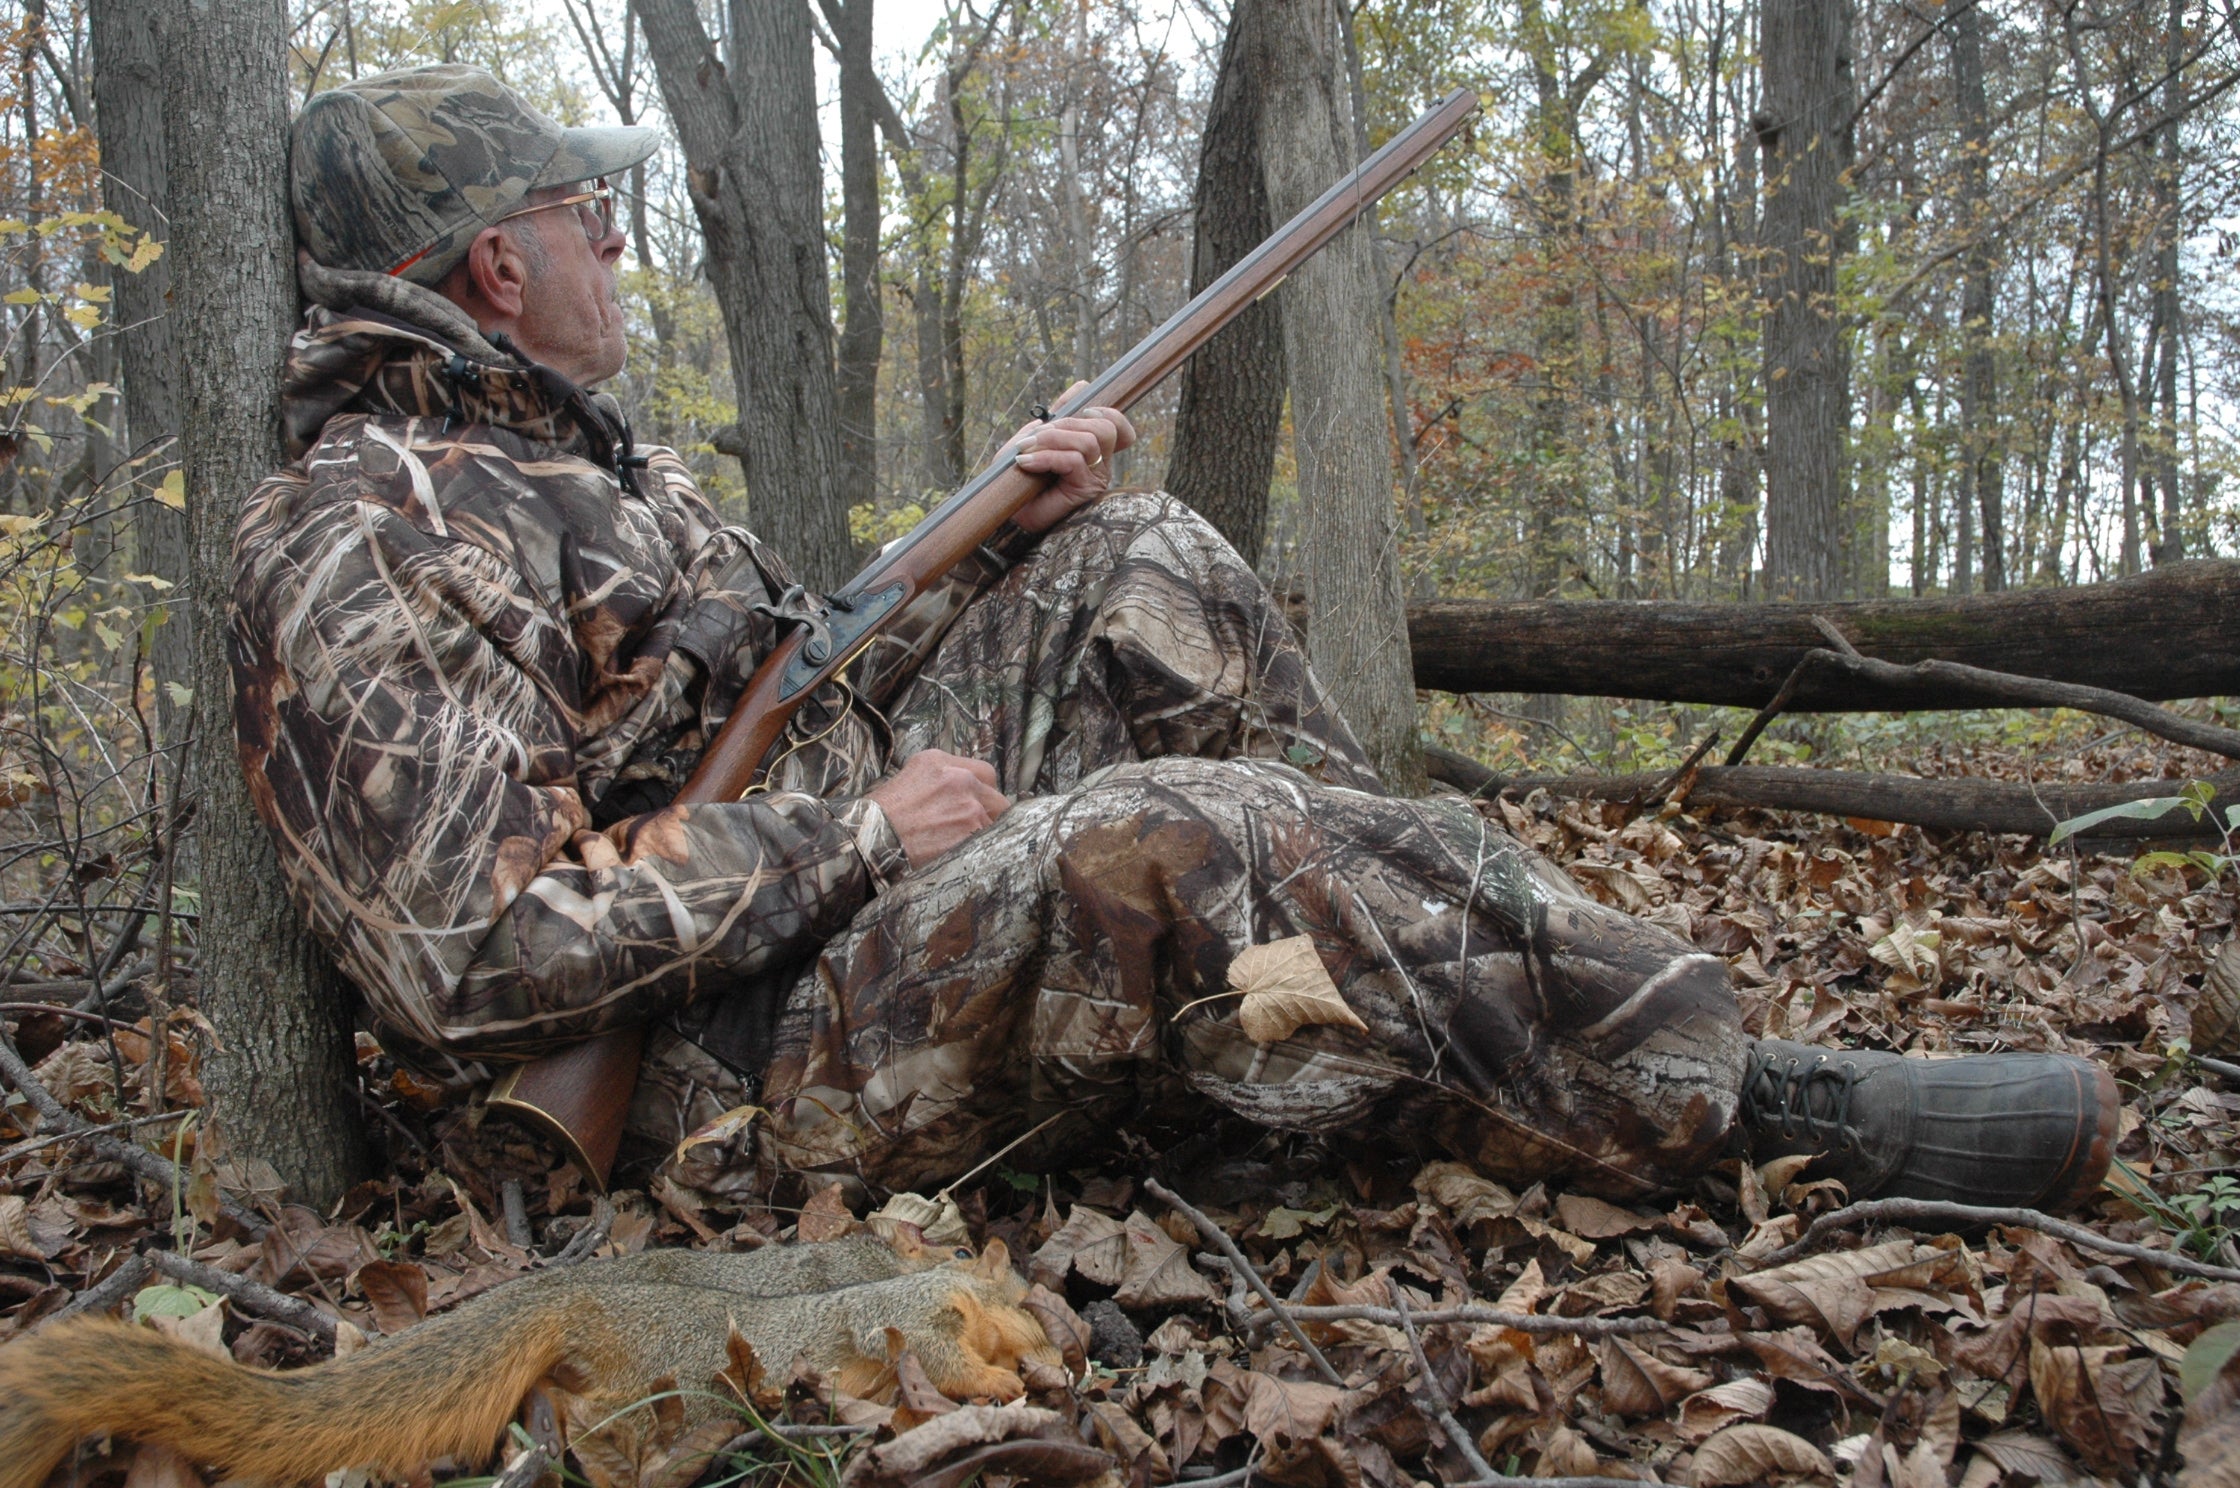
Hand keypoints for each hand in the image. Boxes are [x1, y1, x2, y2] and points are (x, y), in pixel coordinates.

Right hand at [865, 749, 1010, 864]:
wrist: (870, 840)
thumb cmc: (879, 815)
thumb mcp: (905, 779)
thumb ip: (937, 780)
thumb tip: (954, 793)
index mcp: (939, 761)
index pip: (984, 772)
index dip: (982, 791)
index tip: (976, 804)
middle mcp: (959, 778)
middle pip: (996, 797)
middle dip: (988, 814)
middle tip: (973, 829)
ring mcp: (969, 805)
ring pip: (994, 823)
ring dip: (981, 835)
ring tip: (960, 846)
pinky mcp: (971, 832)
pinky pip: (987, 841)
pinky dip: (978, 850)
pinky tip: (962, 855)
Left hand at [1007, 380, 1137, 533]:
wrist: (1010, 511)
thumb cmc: (1021, 477)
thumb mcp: (1036, 438)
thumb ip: (1058, 415)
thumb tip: (1082, 386)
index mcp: (1094, 451)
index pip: (1118, 426)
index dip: (1107, 411)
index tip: (1083, 410)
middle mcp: (1101, 464)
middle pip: (1104, 426)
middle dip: (1066, 422)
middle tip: (1035, 436)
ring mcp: (1096, 477)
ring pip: (1089, 441)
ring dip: (1052, 438)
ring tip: (1026, 449)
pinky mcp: (1084, 490)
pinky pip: (1073, 461)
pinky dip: (1044, 457)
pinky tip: (1025, 463)